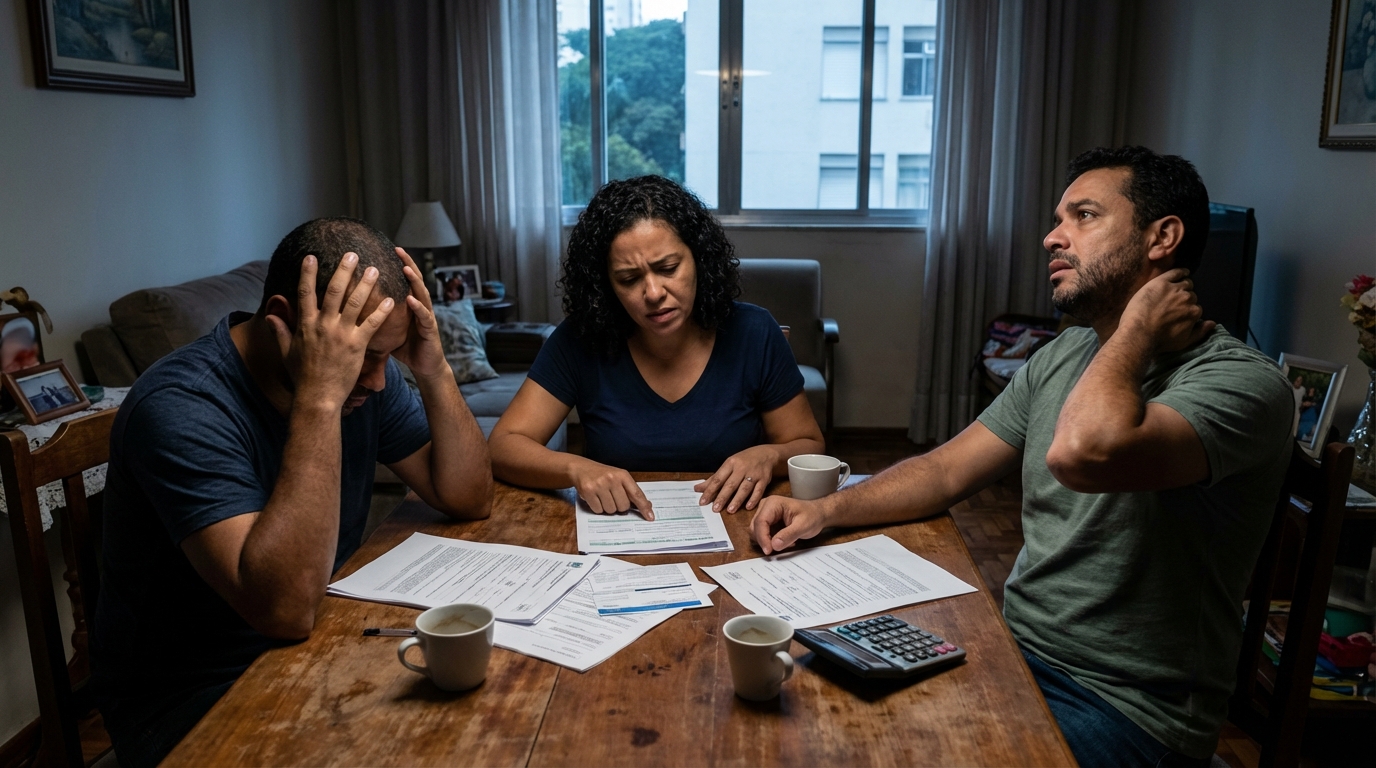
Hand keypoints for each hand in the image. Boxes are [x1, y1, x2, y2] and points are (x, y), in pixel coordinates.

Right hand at [266, 254, 394, 410]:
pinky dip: (381, 312)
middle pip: (334, 291)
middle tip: (352, 254)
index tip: (311, 257)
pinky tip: (391, 300)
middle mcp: (323, 325)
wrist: (317, 397)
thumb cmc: (302, 376)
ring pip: (355, 302)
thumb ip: (279, 330)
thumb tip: (269, 315)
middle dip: (343, 270)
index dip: (307, 273)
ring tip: (375, 269)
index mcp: (305, 324)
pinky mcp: (357, 345)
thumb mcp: (286, 352)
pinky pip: (371, 324)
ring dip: (366, 284)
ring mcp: (341, 334)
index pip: (305, 293)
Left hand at [390, 248, 449, 380]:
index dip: (399, 264)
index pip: (404, 280)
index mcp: (411, 305)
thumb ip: (377, 317)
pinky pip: (424, 316)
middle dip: (408, 264)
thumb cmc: (407, 347)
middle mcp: (420, 306)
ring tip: (405, 269)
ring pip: (422, 294)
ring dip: (414, 281)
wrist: (426, 366)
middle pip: (415, 280)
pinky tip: (411, 299)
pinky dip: (418, 307)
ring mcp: (427, 317)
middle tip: (399, 250)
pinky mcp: (430, 330)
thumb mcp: (389, 329)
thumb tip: (353, 309)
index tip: (388, 249)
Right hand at [571, 461, 653, 519]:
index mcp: (623, 475)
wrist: (580, 468)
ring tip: (602, 496)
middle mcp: (612, 479)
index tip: (650, 517)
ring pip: (611, 510)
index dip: (644, 507)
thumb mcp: (619, 478)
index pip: (637, 494)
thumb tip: (647, 506)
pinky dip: (597, 508)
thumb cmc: (603, 475)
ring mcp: (599, 485)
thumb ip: (631, 491)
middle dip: (619, 506)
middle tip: (612, 497)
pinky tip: (595, 498)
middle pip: (623, 506)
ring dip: (607, 507)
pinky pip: (598, 510)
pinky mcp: (588, 491)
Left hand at [694, 445, 777, 513]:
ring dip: (737, 500)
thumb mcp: (729, 465)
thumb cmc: (744, 461)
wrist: (766, 454)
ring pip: (744, 488)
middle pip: (730, 484)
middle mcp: (742, 468)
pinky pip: (759, 490)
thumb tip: (697, 489)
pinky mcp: (764, 479)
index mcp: (730, 463)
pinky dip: (754, 499)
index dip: (710, 490)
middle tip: (715, 509)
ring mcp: (754, 474)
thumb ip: (714, 478)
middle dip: (722, 497)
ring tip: (730, 510)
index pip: (718, 479)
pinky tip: (748, 507)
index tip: (703, 501)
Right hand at [750, 495, 828, 554]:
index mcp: (773, 503)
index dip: (763, 538)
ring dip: (768, 542)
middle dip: (765, 541)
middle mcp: (765, 506)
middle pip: (755, 527)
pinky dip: (770, 541)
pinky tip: (784, 541)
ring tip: (786, 543)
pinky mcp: (766, 522)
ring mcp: (764, 514)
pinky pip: (762, 535)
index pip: (760, 522)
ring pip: (756, 532)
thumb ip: (789, 535)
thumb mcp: (803, 526)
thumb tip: (774, 545)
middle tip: (781, 548)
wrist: (817, 514)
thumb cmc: (812, 516)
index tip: (769, 551)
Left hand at [1118, 268, 1215, 354]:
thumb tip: (1213, 323)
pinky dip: (1181, 272)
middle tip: (1173, 303)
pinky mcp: (1161, 282)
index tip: (1179, 313)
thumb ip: (1200, 332)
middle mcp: (1188, 298)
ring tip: (1175, 290)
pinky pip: (1175, 273)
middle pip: (1191, 295)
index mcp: (1194, 312)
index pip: (1196, 307)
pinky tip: (1183, 272)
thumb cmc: (1160, 341)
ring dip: (1182, 286)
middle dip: (1185, 299)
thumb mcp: (1184, 342)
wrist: (1139, 333)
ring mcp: (1175, 289)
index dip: (1188, 310)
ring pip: (1185, 283)